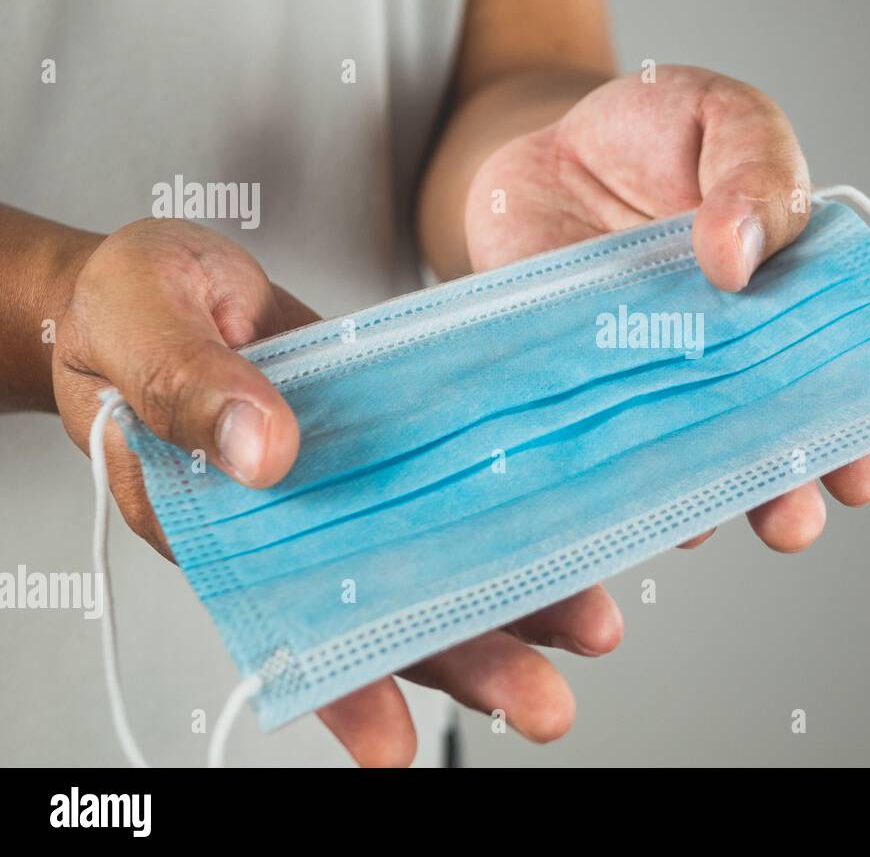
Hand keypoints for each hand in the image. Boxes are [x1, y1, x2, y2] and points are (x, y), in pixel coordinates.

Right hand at [54, 217, 617, 764]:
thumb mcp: (138, 320)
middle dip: (469, 659)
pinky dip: (511, 505)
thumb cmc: (126, 307)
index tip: (394, 740)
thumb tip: (265, 451)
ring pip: (436, 557)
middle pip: (383, 611)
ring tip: (592, 626)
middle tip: (545, 702)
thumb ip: (188, 384)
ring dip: (515, 598)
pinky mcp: (389, 443)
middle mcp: (291, 524)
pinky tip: (575, 525)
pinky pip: (453, 484)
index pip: (282, 623)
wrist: (163, 280)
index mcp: (211, 520)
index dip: (340, 684)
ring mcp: (347, 488)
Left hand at [465, 65, 869, 552]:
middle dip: (787, 496)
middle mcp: (727, 368)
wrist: (543, 145)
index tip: (860, 472)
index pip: (839, 387)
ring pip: (679, 468)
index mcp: (790, 309)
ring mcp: (648, 389)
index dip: (859, 433)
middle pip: (767, 450)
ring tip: (697, 519)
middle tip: (791, 520)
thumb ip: (755, 172)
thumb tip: (736, 257)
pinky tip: (600, 499)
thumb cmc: (654, 134)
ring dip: (695, 502)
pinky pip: (585, 448)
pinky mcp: (571, 393)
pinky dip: (593, 480)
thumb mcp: (725, 118)